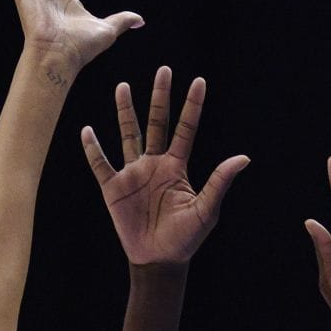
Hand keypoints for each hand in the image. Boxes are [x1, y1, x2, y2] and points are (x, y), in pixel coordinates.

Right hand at [82, 67, 248, 268]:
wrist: (159, 260)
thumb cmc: (185, 237)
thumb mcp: (205, 209)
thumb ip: (219, 182)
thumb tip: (243, 158)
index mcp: (177, 167)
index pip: (186, 129)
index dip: (192, 106)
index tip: (199, 81)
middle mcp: (155, 164)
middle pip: (157, 122)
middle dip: (160, 97)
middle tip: (164, 70)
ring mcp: (133, 173)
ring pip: (129, 135)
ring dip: (126, 112)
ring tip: (123, 86)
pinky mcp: (114, 188)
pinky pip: (101, 164)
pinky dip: (93, 149)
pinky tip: (88, 131)